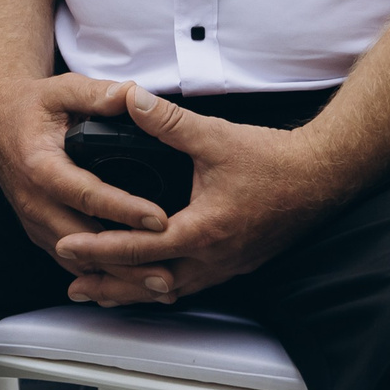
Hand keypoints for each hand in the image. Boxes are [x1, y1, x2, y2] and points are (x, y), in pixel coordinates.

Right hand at [0, 74, 173, 269]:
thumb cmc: (33, 106)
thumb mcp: (62, 89)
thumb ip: (97, 94)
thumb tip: (132, 95)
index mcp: (40, 165)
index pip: (86, 193)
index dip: (123, 209)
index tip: (159, 219)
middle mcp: (33, 200)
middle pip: (83, 241)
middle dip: (126, 261)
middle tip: (167, 275)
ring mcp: (34, 220)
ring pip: (78, 260)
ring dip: (117, 277)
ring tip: (159, 287)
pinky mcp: (39, 232)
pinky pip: (71, 263)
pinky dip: (102, 277)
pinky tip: (133, 285)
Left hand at [49, 85, 348, 305]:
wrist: (322, 176)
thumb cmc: (273, 159)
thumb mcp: (213, 136)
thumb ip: (167, 120)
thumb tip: (129, 98)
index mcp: (204, 230)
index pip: (140, 248)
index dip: (99, 250)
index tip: (67, 248)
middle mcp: (215, 257)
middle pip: (151, 283)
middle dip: (110, 284)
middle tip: (75, 286)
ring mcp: (228, 265)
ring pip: (172, 290)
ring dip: (135, 291)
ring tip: (103, 291)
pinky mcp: (237, 263)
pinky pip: (192, 284)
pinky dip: (163, 286)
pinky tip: (150, 282)